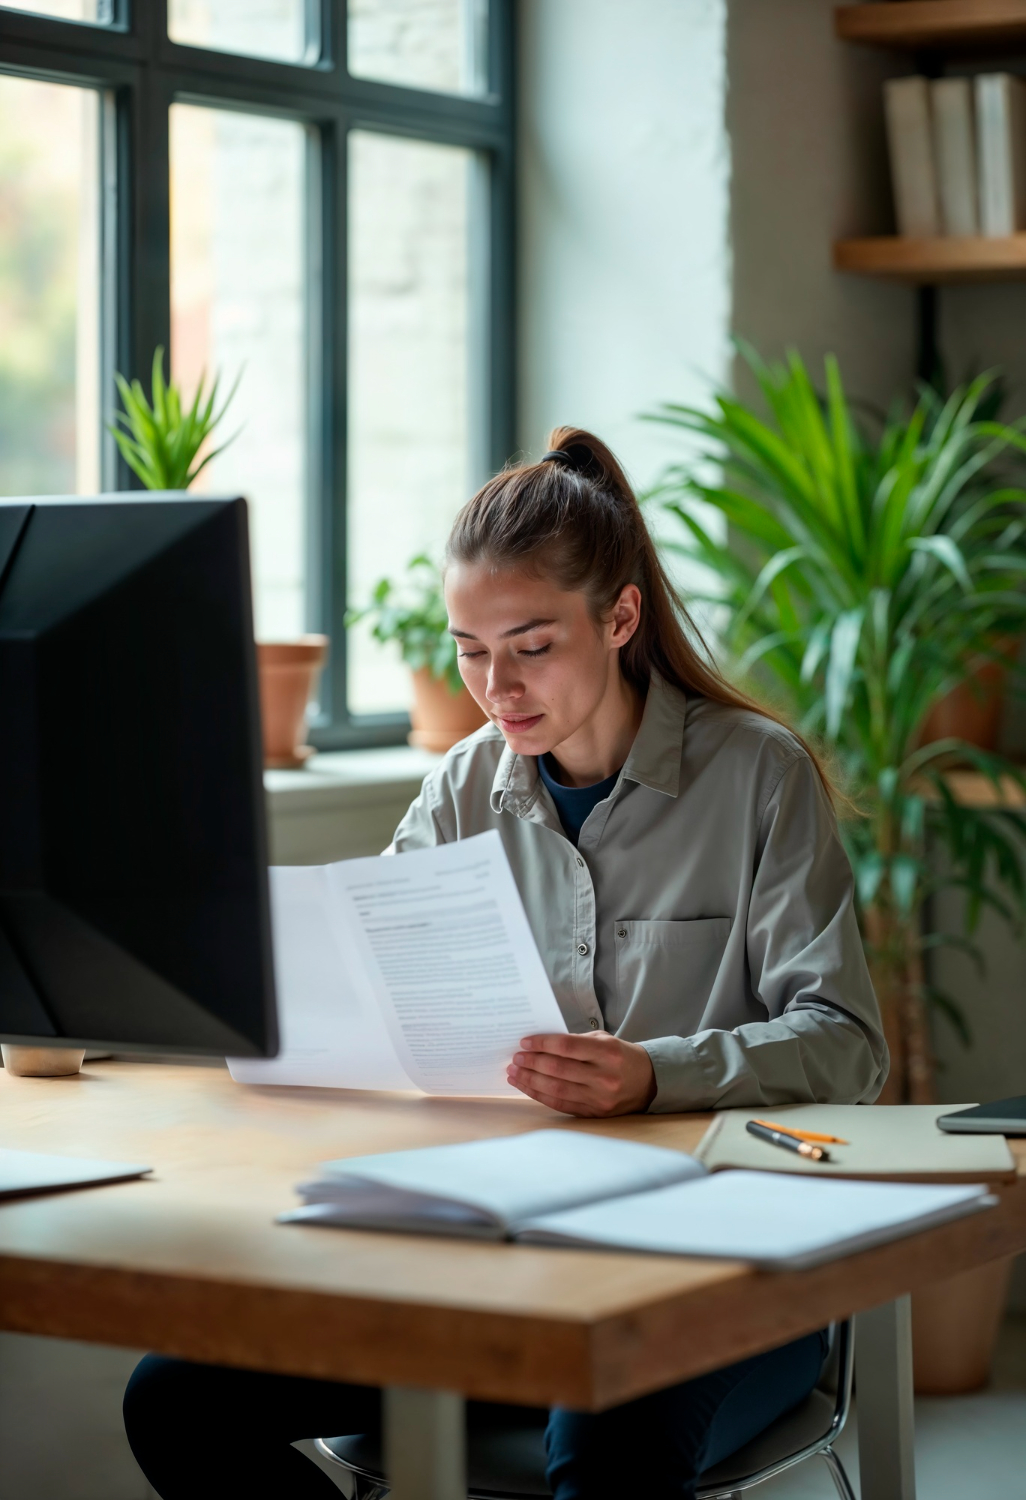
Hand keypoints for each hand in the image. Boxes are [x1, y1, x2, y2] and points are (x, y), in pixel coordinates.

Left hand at [506, 1031, 656, 1116]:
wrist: (647, 1082)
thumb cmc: (619, 1056)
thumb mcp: (603, 1040)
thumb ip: (575, 1041)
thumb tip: (539, 1045)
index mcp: (607, 1052)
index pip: (567, 1046)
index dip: (543, 1044)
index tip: (525, 1042)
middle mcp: (604, 1077)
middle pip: (559, 1069)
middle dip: (532, 1063)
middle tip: (516, 1058)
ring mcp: (599, 1098)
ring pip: (557, 1089)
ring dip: (531, 1081)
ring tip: (514, 1073)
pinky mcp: (594, 1113)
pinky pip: (561, 1105)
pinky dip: (540, 1095)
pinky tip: (527, 1087)